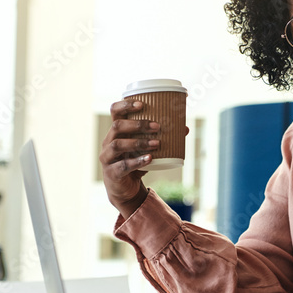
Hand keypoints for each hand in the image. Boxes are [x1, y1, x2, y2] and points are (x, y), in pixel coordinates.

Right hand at [99, 99, 159, 216]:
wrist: (125, 189)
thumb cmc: (134, 162)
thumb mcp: (145, 148)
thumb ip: (160, 137)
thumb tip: (185, 128)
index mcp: (116, 131)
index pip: (115, 111)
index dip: (125, 105)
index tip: (142, 104)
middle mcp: (108, 141)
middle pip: (117, 126)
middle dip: (137, 124)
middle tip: (157, 126)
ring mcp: (107, 157)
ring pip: (118, 145)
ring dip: (139, 142)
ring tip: (156, 143)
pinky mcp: (112, 172)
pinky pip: (123, 165)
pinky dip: (137, 161)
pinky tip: (150, 159)